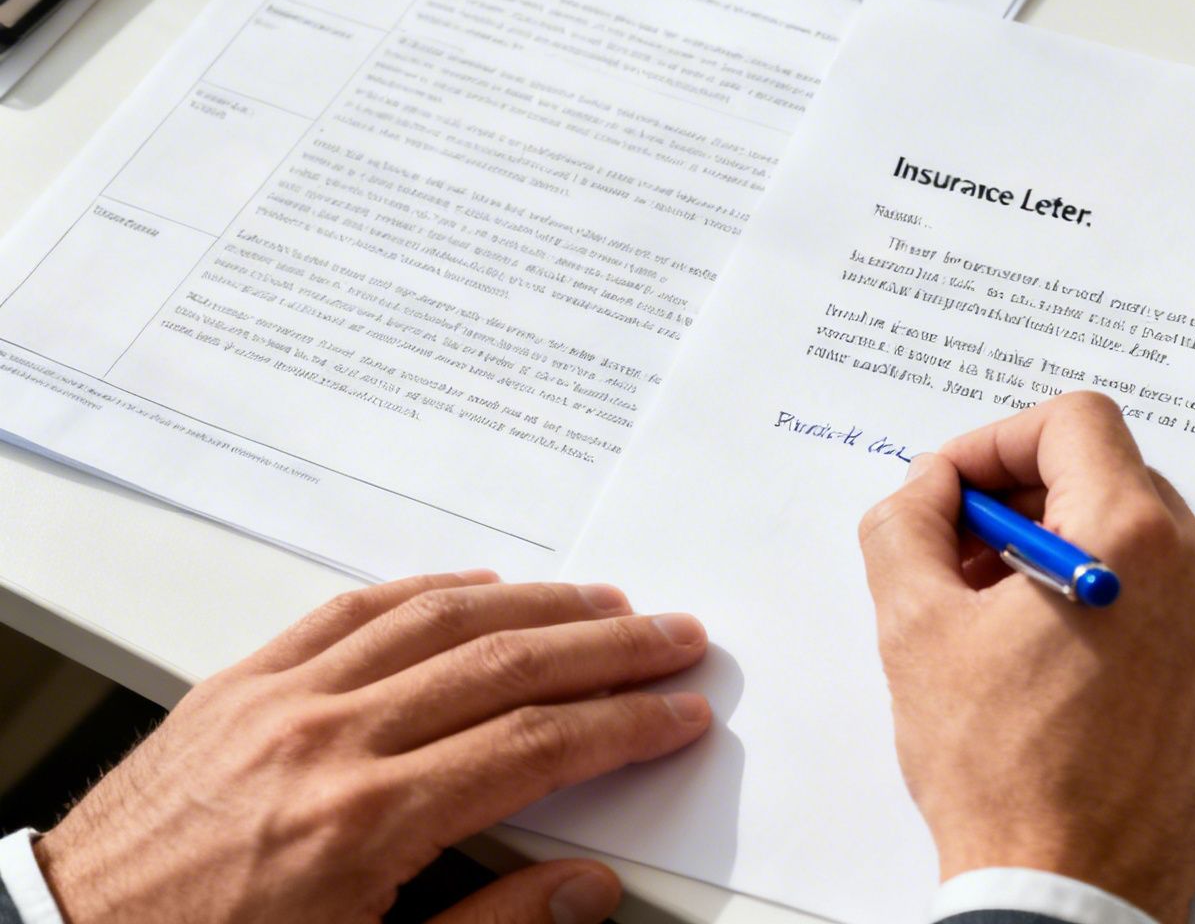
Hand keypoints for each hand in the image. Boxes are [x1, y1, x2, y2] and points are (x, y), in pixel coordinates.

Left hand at [34, 572, 712, 923]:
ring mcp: (277, 702)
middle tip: (673, 637)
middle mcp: (325, 743)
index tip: (677, 713)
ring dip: (535, 603)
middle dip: (606, 648)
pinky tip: (477, 586)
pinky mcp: (236, 685)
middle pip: (503, 665)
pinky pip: (350, 611)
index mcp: (364, 826)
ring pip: (436, 619)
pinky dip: (427, 590)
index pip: (535, 747)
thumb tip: (588, 890)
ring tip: (603, 601)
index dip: (623, 724)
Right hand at [859, 391, 1194, 923]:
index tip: (956, 488)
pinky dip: (1115, 608)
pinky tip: (1056, 665)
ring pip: (1143, 544)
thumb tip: (926, 488)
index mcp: (1134, 537)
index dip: (999, 441)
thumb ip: (907, 524)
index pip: (1076, 422)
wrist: (1070, 892)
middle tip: (962, 558)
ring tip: (1003, 622)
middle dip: (1027, 504)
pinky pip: (1173, 605)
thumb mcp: (916, 628)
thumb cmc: (1003, 774)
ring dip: (1068, 557)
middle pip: (1111, 479)